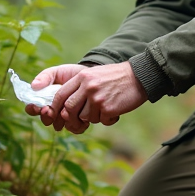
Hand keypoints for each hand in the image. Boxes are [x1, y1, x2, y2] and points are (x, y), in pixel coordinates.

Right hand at [24, 64, 88, 131]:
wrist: (92, 78)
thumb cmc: (71, 74)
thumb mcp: (57, 72)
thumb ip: (45, 77)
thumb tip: (34, 86)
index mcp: (44, 100)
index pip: (33, 108)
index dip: (33, 109)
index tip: (38, 107)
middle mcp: (53, 111)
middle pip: (45, 120)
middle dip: (46, 117)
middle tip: (51, 111)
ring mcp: (65, 117)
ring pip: (59, 126)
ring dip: (61, 121)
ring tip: (67, 112)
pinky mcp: (78, 121)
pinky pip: (75, 129)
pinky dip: (77, 124)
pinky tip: (81, 117)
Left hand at [31, 62, 147, 133]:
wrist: (139, 77)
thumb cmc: (116, 77)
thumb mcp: (95, 74)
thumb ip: (80, 86)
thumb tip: (65, 106)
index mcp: (82, 77)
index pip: (61, 94)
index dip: (56, 107)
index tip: (57, 114)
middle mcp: (88, 87)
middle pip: (69, 109)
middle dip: (72, 117)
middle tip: (80, 119)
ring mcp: (97, 98)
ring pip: (85, 117)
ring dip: (94, 117)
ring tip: (105, 109)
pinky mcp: (108, 108)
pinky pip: (101, 121)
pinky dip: (107, 119)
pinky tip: (115, 110)